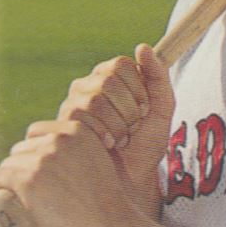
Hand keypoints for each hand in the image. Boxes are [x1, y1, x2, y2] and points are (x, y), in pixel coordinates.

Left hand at [0, 119, 142, 226]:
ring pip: (10, 163)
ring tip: (20, 201)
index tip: (38, 173)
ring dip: (10, 180)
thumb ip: (87, 155)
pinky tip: (4, 200)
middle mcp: (60, 138)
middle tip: (31, 193)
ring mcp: (43, 157)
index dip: (34, 152)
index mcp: (78, 130)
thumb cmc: (111, 207)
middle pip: (23, 147)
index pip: (39, 131)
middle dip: (22, 167)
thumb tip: (65, 160)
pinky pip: (1, 177)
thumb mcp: (103, 166)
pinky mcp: (28, 179)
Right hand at [57, 44, 173, 217]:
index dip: (138, 88)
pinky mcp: (64, 124)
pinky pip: (80, 119)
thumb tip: (141, 47)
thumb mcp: (162, 109)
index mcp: (112, 76)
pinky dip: (102, 134)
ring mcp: (73, 103)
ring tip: (121, 138)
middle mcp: (89, 85)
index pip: (122, 64)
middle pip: (108, 82)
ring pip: (94, 100)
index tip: (145, 108)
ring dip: (116, 124)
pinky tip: (107, 146)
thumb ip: (158, 77)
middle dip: (129, 110)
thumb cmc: (146, 144)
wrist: (132, 179)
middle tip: (133, 127)